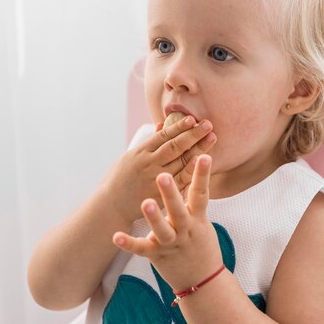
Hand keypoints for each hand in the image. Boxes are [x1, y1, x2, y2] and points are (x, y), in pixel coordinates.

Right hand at [102, 117, 216, 225]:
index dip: (178, 127)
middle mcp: (148, 163)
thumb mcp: (130, 157)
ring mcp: (155, 178)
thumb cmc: (121, 179)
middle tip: (208, 124)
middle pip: (174, 146)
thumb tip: (162, 126)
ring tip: (211, 138)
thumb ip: (149, 143)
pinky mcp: (161, 194)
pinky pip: (179, 181)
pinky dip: (190, 170)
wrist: (111, 205)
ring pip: (180, 161)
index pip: (163, 136)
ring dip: (197, 148)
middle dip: (192, 134)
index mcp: (140, 152)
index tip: (192, 119)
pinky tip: (202, 162)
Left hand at [112, 154, 222, 290]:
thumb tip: (193, 166)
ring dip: (154, 218)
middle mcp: (185, 229)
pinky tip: (116, 236)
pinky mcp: (157, 256)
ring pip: (162, 230)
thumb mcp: (202, 220)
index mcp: (197, 218)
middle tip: (164, 175)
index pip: (201, 193)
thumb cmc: (200, 243)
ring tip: (146, 203)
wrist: (203, 279)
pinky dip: (129, 243)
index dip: (202, 174)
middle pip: (179, 210)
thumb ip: (194, 198)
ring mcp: (171, 244)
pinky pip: (141, 249)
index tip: (203, 155)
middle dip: (171, 193)